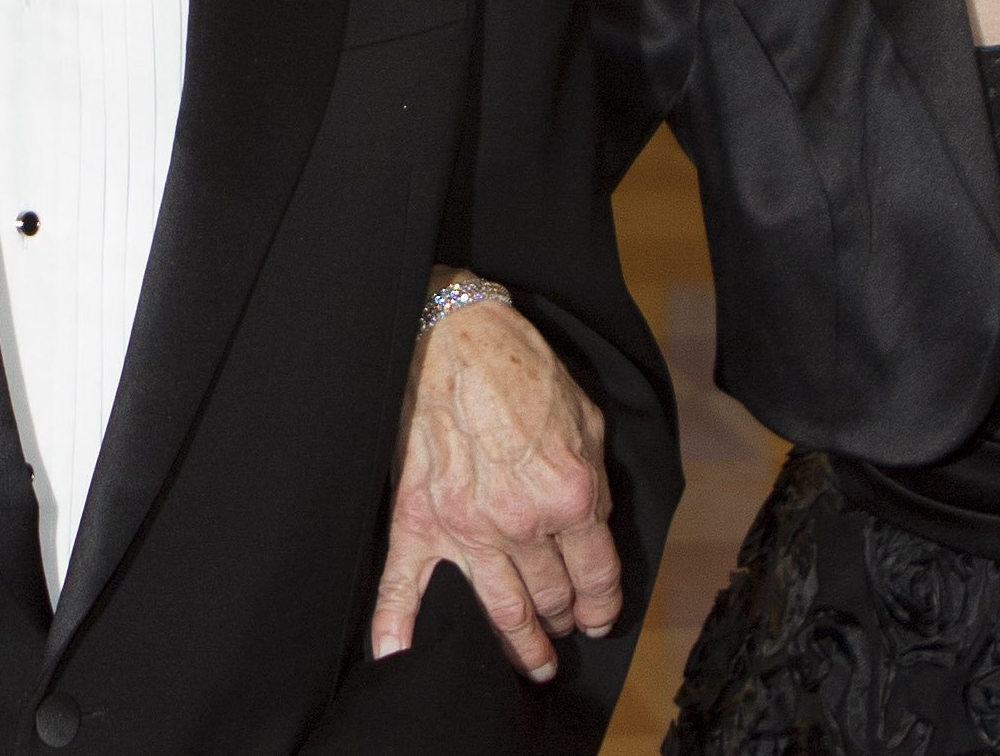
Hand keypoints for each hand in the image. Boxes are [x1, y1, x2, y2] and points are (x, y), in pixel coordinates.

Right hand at [372, 279, 617, 681]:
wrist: (457, 337)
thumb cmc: (523, 370)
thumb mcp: (587, 421)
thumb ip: (596, 484)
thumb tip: (593, 533)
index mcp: (570, 495)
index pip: (597, 576)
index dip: (603, 606)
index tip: (599, 618)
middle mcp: (520, 521)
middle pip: (551, 597)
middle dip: (562, 620)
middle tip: (563, 631)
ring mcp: (466, 528)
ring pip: (499, 611)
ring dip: (518, 646)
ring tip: (529, 664)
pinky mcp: (419, 521)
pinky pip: (402, 589)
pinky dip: (396, 631)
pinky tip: (398, 661)